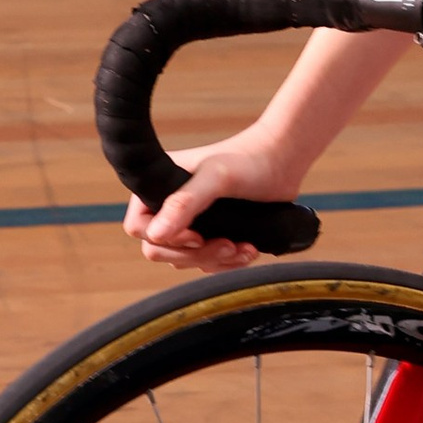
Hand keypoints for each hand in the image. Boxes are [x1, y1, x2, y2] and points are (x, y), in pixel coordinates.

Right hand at [125, 122, 303, 272]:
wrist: (283, 160)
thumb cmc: (248, 160)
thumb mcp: (215, 178)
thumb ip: (185, 203)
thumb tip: (156, 235)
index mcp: (159, 186)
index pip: (139, 227)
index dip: (164, 240)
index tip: (196, 236)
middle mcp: (171, 204)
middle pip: (162, 250)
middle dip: (196, 254)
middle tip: (227, 245)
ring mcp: (192, 220)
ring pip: (186, 259)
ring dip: (216, 259)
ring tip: (243, 248)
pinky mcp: (213, 232)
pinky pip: (208, 261)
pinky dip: (228, 262)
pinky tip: (248, 250)